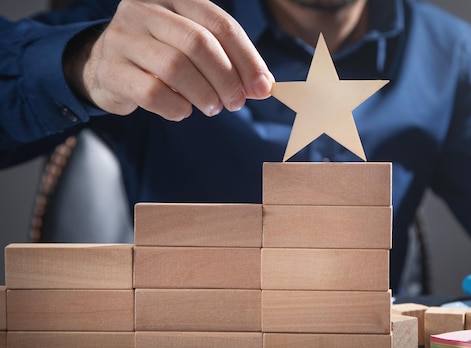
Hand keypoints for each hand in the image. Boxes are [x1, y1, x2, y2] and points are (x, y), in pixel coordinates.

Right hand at [64, 0, 273, 119]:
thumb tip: (263, 86)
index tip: (263, 88)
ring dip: (204, 95)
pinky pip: (152, 92)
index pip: (220, 24)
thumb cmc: (159, 58)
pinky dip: (176, 107)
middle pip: (198, 43)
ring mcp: (123, 37)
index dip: (247, 59)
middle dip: (226, 78)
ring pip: (175, 67)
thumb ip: (226, 59)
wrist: (104, 67)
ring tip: (212, 108)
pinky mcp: (110, 69)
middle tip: (237, 103)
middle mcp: (145, 9)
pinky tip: (182, 111)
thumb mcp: (193, 48)